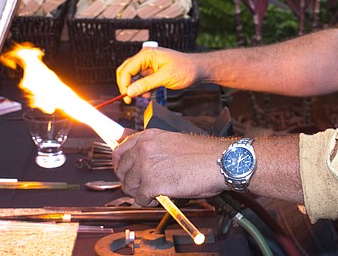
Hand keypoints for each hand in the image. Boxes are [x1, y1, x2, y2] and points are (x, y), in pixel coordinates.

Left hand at [112, 129, 226, 205]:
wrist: (218, 161)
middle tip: (142, 187)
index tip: (125, 172)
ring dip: (140, 193)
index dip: (121, 165)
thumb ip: (153, 148)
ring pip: (129, 186)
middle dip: (130, 181)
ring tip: (155, 192)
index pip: (119, 150)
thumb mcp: (172, 142)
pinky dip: (149, 202)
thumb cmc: (202, 154)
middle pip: (121, 171)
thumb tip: (138, 160)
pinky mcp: (151, 183)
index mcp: (148, 136)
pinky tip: (160, 197)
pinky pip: (140, 199)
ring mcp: (145, 166)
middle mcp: (143, 148)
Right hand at [116, 47, 201, 103]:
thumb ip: (146, 84)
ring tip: (142, 97)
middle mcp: (146, 58)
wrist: (199, 69)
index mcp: (146, 55)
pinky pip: (141, 80)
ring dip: (135, 88)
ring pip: (133, 77)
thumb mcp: (165, 78)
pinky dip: (142, 88)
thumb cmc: (186, 69)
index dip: (124, 83)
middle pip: (126, 71)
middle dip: (127, 86)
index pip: (127, 69)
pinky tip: (147, 95)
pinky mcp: (153, 71)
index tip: (127, 96)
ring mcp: (149, 64)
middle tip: (129, 99)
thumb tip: (130, 91)